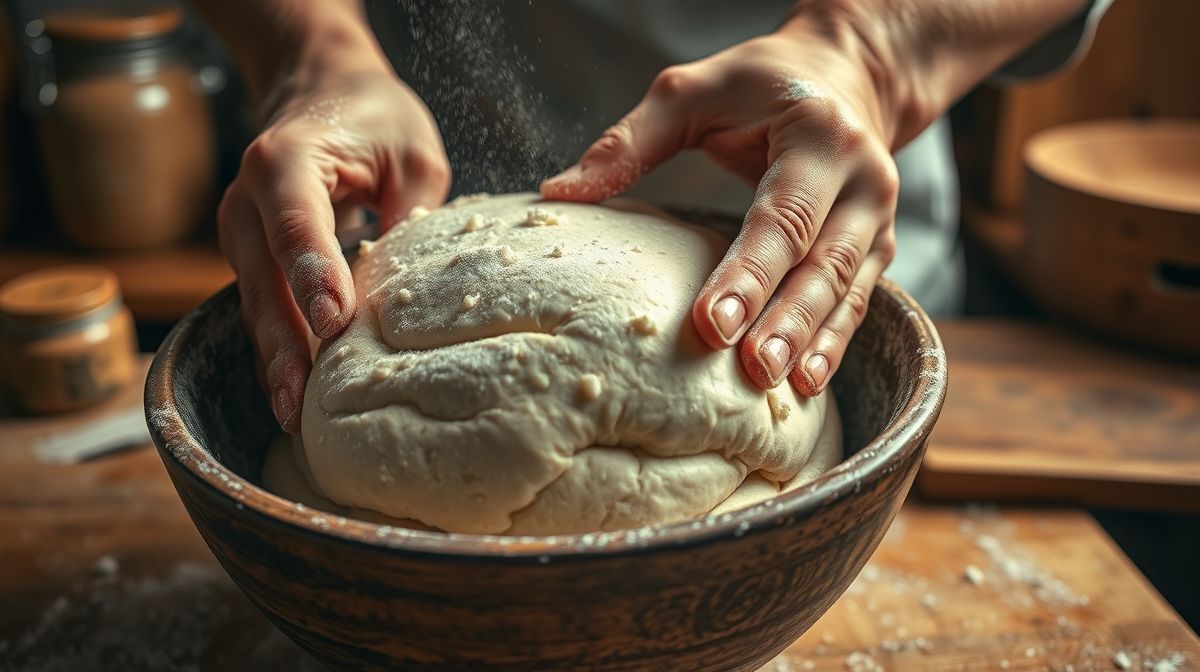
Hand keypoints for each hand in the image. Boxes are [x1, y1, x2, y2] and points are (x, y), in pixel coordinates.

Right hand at [218, 71, 449, 430]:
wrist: (320, 85)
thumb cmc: (374, 117)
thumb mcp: (413, 151)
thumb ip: (412, 212)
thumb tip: (422, 290)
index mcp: (286, 160)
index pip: (296, 225)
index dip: (313, 276)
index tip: (335, 326)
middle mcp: (248, 197)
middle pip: (263, 280)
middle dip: (284, 346)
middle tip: (303, 404)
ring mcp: (241, 228)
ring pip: (255, 303)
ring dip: (275, 360)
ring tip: (297, 416)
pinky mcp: (250, 253)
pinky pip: (262, 306)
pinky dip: (276, 347)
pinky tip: (294, 394)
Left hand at [542, 17, 898, 396]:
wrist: (845, 77)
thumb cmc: (757, 85)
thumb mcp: (692, 90)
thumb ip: (629, 140)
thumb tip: (557, 193)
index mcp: (820, 136)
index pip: (781, 216)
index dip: (748, 273)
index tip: (710, 322)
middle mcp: (864, 179)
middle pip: (823, 262)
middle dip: (786, 321)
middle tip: (750, 370)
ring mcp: (878, 218)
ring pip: (846, 290)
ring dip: (812, 342)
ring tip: (778, 387)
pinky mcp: (878, 247)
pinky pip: (858, 302)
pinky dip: (833, 344)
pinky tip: (806, 383)